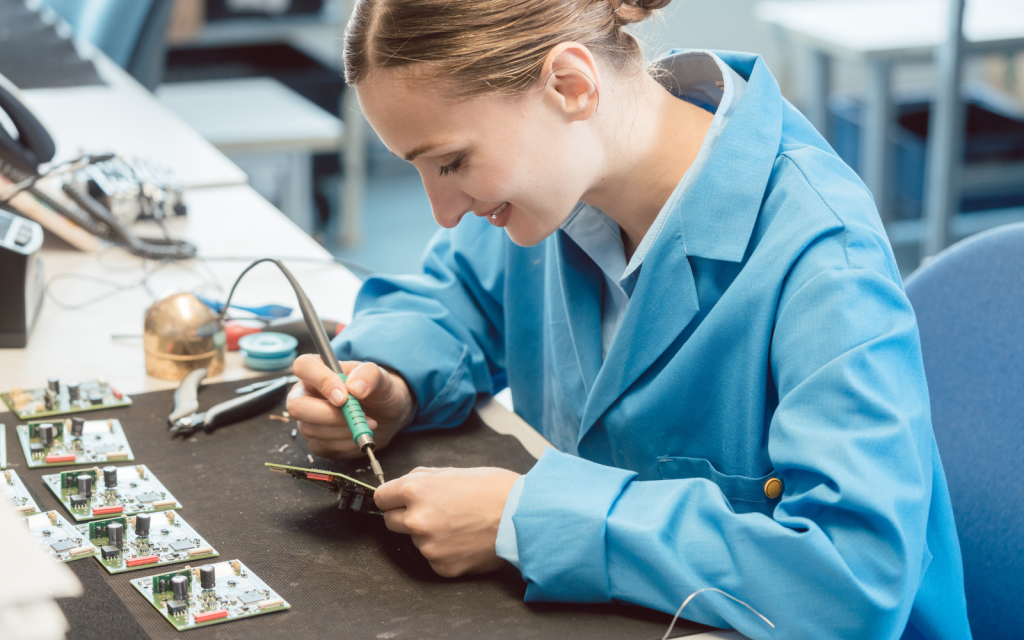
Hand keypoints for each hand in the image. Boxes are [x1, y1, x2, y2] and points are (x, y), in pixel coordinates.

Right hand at [286, 354, 414, 458]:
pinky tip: (359, 434)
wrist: (386, 415)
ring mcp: (307, 419)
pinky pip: (323, 446)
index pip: (303, 366)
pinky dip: (346, 443)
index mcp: (317, 369)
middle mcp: (306, 394)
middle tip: (357, 415)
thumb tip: (355, 387)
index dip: (321, 381)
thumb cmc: (377, 390)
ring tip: (367, 422)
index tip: (344, 396)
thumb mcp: (380, 376)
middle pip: (296, 406)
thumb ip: (369, 374)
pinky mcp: (316, 441)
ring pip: (311, 429)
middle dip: (328, 415)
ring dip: (344, 429)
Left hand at [374, 467, 520, 576]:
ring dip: (428, 534)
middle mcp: (416, 519)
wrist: (522, 517)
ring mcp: (428, 546)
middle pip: (391, 521)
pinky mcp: (441, 566)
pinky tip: (464, 540)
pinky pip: (432, 557)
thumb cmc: (494, 489)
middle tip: (435, 511)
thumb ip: (423, 479)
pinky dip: (444, 551)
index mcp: (416, 490)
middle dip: (406, 516)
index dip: (392, 497)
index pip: (381, 498)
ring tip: (459, 524)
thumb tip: (402, 486)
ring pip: (415, 540)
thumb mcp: (454, 471)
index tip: (397, 500)